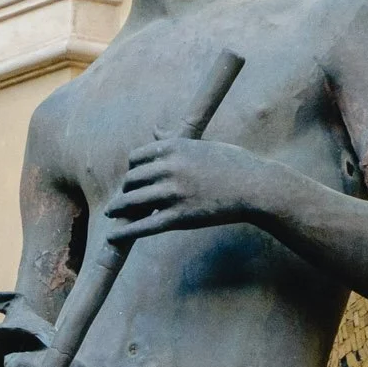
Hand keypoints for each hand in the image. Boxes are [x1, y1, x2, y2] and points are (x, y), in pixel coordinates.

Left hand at [101, 133, 273, 239]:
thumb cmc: (232, 164)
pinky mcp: (179, 217)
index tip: (133, 178)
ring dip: (118, 209)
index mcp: (174, 148)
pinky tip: (112, 236)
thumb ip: (173, 140)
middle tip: (124, 199)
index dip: (132, 170)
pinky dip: (125, 232)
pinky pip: (143, 226)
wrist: (255, 187)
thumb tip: (154, 130)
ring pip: (133, 202)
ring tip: (112, 214)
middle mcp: (170, 168)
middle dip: (126, 189)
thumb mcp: (202, 144)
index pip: (136, 158)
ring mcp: (173, 193)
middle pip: (132, 180)